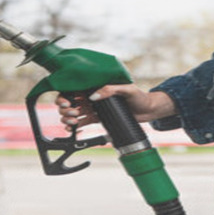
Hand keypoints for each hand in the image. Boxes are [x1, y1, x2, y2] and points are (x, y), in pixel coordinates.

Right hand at [56, 85, 176, 128]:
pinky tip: (72, 129)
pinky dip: (75, 126)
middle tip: (72, 112)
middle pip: (70, 100)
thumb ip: (111, 89)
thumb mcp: (127, 89)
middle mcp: (94, 95)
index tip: (66, 102)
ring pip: (74, 112)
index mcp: (97, 85)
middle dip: (65, 107)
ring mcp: (95, 107)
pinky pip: (83, 121)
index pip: (75, 87)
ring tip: (73, 121)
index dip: (66, 94)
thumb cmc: (139, 96)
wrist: (147, 110)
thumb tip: (94, 95)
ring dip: (68, 117)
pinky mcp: (99, 118)